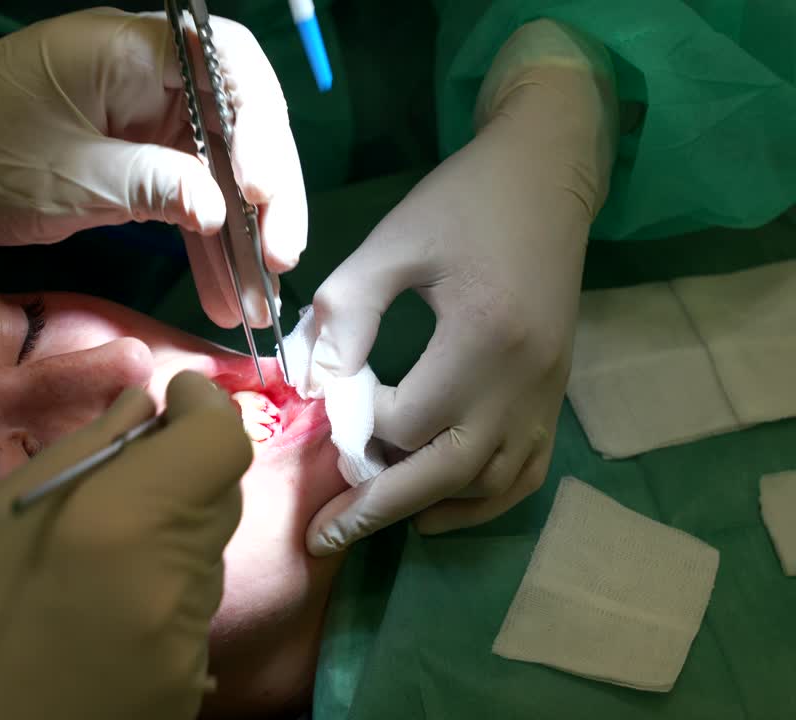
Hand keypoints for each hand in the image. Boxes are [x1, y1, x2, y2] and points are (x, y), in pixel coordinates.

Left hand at [0, 9, 305, 327]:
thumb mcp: (65, 179)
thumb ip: (149, 186)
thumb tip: (220, 208)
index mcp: (128, 50)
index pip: (227, 65)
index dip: (258, 124)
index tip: (259, 190)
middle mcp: (148, 75)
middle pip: (237, 120)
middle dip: (267, 191)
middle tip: (281, 259)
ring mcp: (145, 117)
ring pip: (218, 166)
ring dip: (242, 229)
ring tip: (259, 297)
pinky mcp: (135, 157)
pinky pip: (185, 194)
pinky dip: (203, 241)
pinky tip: (225, 292)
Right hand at [0, 371, 252, 719]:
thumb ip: (83, 452)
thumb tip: (142, 406)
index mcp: (121, 526)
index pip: (221, 445)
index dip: (202, 410)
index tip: (168, 404)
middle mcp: (173, 589)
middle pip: (220, 500)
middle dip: (182, 473)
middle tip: (122, 476)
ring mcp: (185, 655)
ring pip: (204, 565)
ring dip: (168, 540)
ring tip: (93, 561)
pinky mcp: (181, 700)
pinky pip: (189, 625)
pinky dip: (158, 600)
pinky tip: (97, 617)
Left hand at [301, 21, 618, 554]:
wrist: (545, 175)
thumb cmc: (462, 202)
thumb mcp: (392, 243)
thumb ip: (346, 312)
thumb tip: (313, 383)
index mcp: (485, 338)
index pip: (408, 419)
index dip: (358, 423)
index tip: (330, 403)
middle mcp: (525, 381)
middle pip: (448, 473)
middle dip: (379, 507)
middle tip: (323, 537)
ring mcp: (548, 395)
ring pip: (488, 484)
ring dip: (426, 506)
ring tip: (369, 518)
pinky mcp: (555, 396)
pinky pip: (525, 473)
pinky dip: (481, 501)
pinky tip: (436, 509)